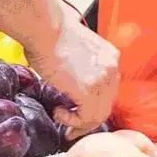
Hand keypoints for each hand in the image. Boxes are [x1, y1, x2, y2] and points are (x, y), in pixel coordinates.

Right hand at [21, 5, 119, 136]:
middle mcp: (111, 68)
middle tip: (72, 129)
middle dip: (88, 119)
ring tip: (62, 119)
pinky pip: (86, 118)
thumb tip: (72, 81)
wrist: (45, 28)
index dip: (94, 104)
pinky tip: (59, 112)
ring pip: (98, 115)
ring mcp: (102, 80)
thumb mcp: (76, 49)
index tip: (80, 113)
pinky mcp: (89, 91)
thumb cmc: (50, 33)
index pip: (109, 89)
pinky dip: (71, 121)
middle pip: (106, 104)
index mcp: (110, 56)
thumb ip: (82, 66)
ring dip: (79, 123)